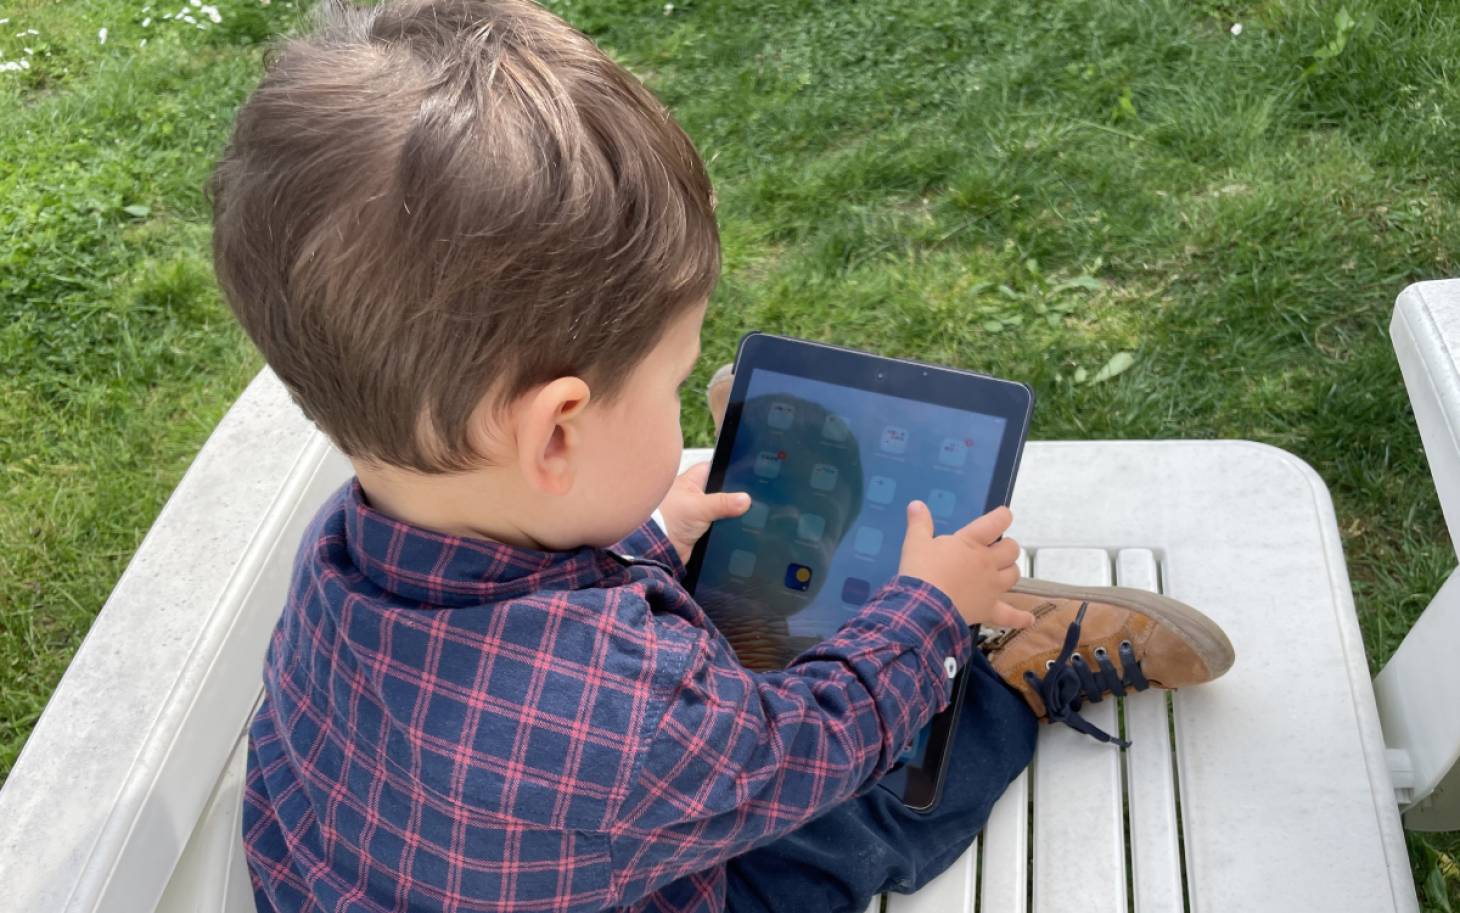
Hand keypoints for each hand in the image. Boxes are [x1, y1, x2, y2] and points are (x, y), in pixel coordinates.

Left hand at [658, 462, 750, 562]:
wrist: (656, 549)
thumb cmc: (667, 519)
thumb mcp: (699, 507)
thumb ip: (723, 502)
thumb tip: (745, 499)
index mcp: (692, 480)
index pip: (716, 468)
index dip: (731, 471)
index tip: (747, 475)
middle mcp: (696, 494)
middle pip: (722, 490)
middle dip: (733, 496)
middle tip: (750, 499)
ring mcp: (698, 512)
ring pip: (722, 509)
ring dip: (729, 514)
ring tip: (747, 515)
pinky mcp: (700, 529)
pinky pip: (719, 525)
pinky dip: (725, 527)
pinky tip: (736, 529)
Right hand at [897, 503, 1033, 628]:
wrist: (925, 606)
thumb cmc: (921, 571)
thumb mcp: (915, 543)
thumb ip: (919, 523)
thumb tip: (916, 504)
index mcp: (971, 543)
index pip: (996, 522)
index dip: (1002, 517)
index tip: (1003, 515)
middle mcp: (987, 562)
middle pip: (1011, 549)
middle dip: (1007, 547)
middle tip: (996, 548)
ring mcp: (991, 586)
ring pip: (1013, 575)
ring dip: (1010, 571)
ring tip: (1002, 572)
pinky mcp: (989, 609)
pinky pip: (1010, 615)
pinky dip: (1020, 618)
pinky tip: (1028, 619)